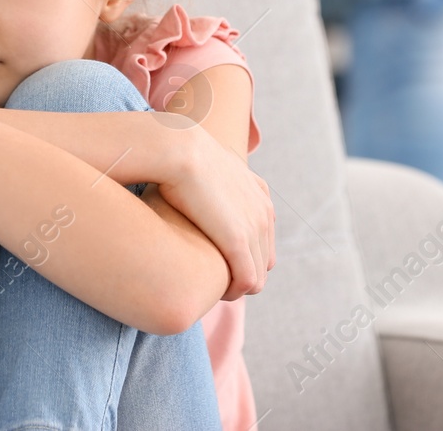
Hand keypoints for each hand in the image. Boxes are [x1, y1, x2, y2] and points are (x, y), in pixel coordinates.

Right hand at [154, 124, 275, 300]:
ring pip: (256, 277)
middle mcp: (263, 212)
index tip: (216, 263)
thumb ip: (207, 186)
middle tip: (212, 283)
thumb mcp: (202, 171)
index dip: (242, 258)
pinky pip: (246, 281)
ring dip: (235, 288)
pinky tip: (211, 292)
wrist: (180, 150)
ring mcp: (255, 227)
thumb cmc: (179, 160)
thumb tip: (188, 194)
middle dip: (240, 277)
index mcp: (259, 195)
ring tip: (209, 290)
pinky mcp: (239, 241)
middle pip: (263, 261)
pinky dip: (231, 291)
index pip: (263, 240)